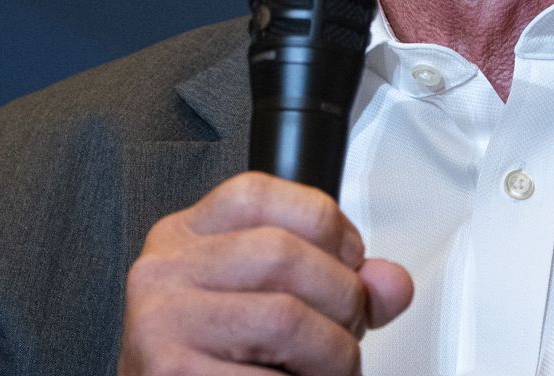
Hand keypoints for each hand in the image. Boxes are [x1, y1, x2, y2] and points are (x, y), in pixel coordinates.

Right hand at [120, 172, 413, 375]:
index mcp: (185, 236)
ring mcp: (161, 322)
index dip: (328, 225)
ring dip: (332, 355)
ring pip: (285, 319)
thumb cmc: (216, 358)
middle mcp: (164, 271)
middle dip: (342, 299)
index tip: (351, 263)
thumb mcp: (266, 299)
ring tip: (329, 370)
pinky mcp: (171, 373)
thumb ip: (333, 281)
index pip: (259, 194)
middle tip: (348, 332)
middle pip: (283, 254)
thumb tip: (392, 284)